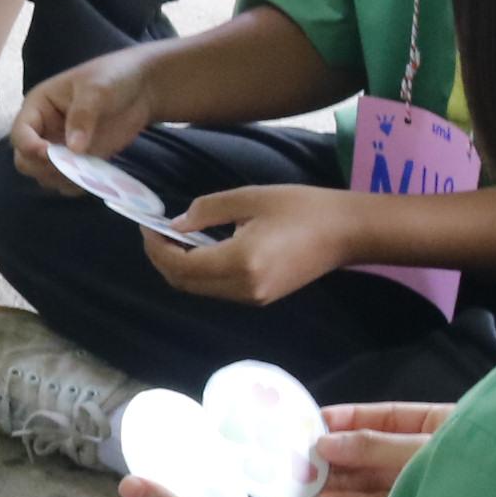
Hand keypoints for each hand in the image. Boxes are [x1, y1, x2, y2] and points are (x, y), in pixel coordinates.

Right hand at [8, 47, 168, 180]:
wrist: (143, 88)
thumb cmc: (113, 77)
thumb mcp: (96, 89)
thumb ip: (83, 116)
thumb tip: (73, 149)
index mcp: (39, 107)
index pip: (20, 133)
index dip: (29, 146)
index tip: (50, 154)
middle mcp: (44, 130)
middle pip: (25, 160)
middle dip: (42, 168)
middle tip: (70, 167)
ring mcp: (61, 148)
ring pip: (44, 175)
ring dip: (59, 179)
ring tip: (85, 173)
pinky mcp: (80, 161)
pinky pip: (67, 182)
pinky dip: (76, 185)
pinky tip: (92, 179)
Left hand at [145, 184, 361, 306]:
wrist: (348, 233)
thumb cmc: (302, 207)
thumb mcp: (249, 198)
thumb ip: (207, 210)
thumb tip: (176, 225)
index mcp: (240, 263)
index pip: (181, 265)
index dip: (157, 248)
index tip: (148, 225)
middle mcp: (242, 289)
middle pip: (185, 283)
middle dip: (162, 259)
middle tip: (155, 231)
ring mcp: (252, 298)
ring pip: (199, 289)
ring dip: (180, 266)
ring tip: (175, 237)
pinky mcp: (260, 298)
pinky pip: (218, 289)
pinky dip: (201, 271)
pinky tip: (201, 247)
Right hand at [315, 400, 453, 496]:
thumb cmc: (470, 470)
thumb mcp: (421, 449)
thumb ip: (374, 447)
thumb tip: (325, 444)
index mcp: (438, 425)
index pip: (388, 418)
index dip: (351, 418)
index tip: (315, 422)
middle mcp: (426, 454)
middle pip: (375, 449)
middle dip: (340, 452)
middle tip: (303, 456)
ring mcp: (420, 485)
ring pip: (375, 479)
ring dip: (342, 480)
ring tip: (308, 480)